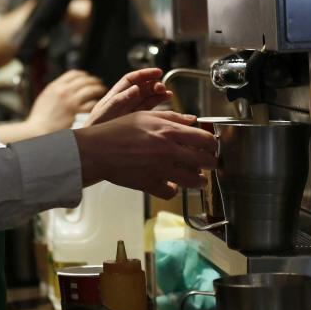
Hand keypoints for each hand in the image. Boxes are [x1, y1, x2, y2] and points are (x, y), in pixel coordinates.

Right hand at [28, 70, 105, 133]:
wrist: (38, 130)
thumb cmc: (40, 117)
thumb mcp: (45, 97)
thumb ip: (56, 90)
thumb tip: (66, 86)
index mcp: (55, 86)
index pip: (73, 74)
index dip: (83, 74)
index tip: (87, 77)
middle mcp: (63, 91)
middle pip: (84, 80)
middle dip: (93, 80)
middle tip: (99, 83)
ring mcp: (70, 101)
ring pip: (90, 90)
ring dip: (98, 89)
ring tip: (102, 91)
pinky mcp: (75, 111)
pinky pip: (90, 104)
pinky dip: (95, 103)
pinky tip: (97, 105)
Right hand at [73, 111, 217, 199]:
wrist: (97, 150)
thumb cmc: (118, 130)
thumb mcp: (145, 116)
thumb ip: (172, 117)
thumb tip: (192, 120)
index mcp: (169, 131)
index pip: (205, 140)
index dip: (213, 144)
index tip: (211, 146)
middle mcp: (168, 151)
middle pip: (205, 162)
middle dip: (210, 163)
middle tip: (208, 163)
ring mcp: (160, 170)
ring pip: (193, 181)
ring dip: (199, 180)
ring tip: (198, 178)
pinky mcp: (151, 185)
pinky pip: (171, 193)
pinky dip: (174, 190)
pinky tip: (172, 185)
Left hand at [84, 68, 174, 126]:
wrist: (95, 144)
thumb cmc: (96, 126)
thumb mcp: (105, 111)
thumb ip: (120, 100)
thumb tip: (135, 88)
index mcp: (117, 94)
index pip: (132, 79)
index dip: (145, 74)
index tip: (157, 72)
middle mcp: (126, 99)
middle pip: (142, 86)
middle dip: (153, 84)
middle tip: (161, 87)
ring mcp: (132, 108)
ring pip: (148, 96)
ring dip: (158, 92)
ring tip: (168, 93)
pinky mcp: (138, 118)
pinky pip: (150, 106)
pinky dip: (159, 101)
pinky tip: (166, 98)